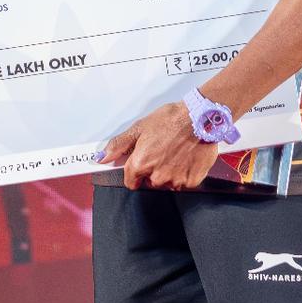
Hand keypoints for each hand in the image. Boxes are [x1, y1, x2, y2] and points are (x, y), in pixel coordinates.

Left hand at [98, 102, 219, 189]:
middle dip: (153, 170)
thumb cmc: (170, 120)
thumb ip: (119, 145)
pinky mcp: (191, 181)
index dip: (134, 173)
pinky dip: (184, 173)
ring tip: (174, 153)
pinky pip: (183, 183)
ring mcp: (175, 181)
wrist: (199, 119)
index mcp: (141, 164)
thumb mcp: (139, 128)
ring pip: (167, 183)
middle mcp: (157, 176)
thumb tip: (102, 157)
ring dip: (168, 172)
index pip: (131, 182)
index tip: (140, 165)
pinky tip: (185, 158)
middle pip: (150, 182)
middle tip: (161, 151)